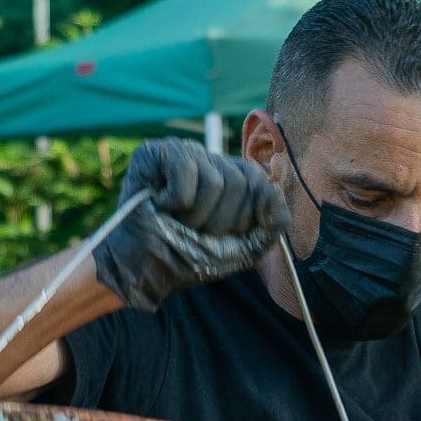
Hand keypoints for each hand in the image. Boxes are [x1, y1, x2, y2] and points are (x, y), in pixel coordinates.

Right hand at [94, 138, 290, 311]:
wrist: (145, 268)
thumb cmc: (191, 256)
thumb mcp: (245, 247)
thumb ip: (272, 222)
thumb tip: (275, 188)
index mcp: (234, 177)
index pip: (261, 182)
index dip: (247, 217)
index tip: (223, 235)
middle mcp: (211, 160)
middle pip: (242, 182)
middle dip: (221, 222)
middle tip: (196, 231)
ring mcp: (184, 152)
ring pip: (216, 180)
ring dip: (196, 216)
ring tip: (177, 222)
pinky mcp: (156, 152)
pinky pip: (186, 170)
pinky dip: (176, 200)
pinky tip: (161, 206)